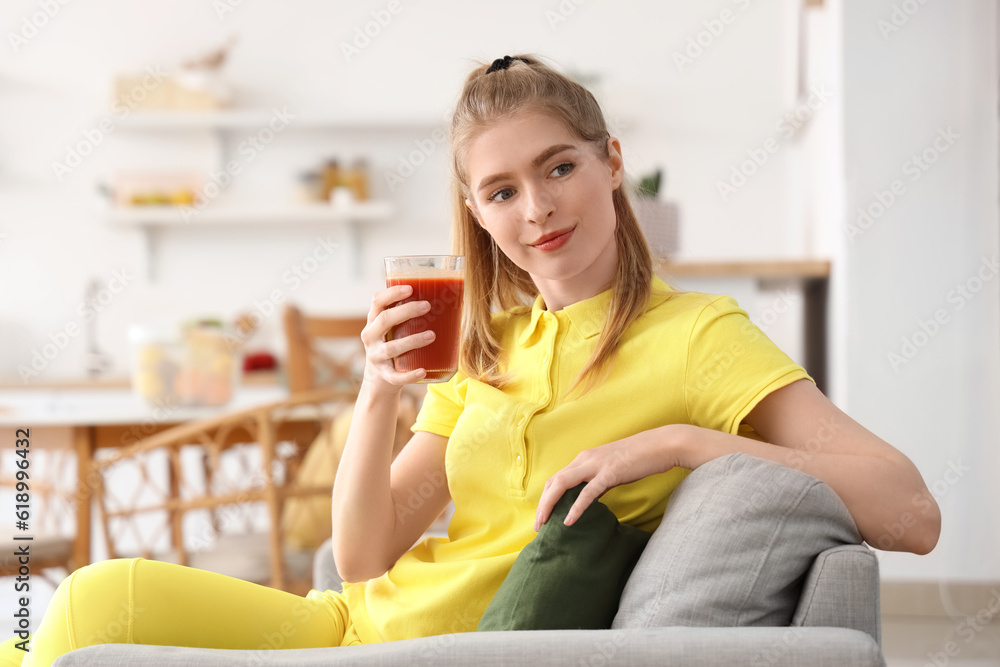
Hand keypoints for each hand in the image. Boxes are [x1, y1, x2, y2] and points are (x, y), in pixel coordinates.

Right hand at [360, 284, 434, 393]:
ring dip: (412, 340)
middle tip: (427, 306)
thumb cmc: (393, 346)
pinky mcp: (384, 376)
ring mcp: (376, 357)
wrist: (379, 381)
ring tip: (432, 335)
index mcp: (373, 322)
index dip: (392, 293)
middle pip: (385, 320)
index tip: (410, 288)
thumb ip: (406, 316)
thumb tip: (444, 299)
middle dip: (406, 311)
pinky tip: (423, 371)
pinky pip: (396, 376)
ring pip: (392, 348)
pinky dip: (409, 375)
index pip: (377, 302)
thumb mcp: (393, 330)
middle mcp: (371, 337)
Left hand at [534, 427, 681, 530]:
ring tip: (544, 524)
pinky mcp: (610, 473)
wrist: (661, 445)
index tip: (543, 516)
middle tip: (537, 525)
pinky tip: (569, 521)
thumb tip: (588, 498)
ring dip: (550, 505)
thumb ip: (597, 482)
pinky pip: (588, 492)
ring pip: (562, 484)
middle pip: (553, 482)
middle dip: (542, 504)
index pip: (557, 478)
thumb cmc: (639, 458)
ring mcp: (596, 465)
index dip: (546, 497)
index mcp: (585, 458)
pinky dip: (576, 507)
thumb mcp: (612, 470)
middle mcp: (585, 459)